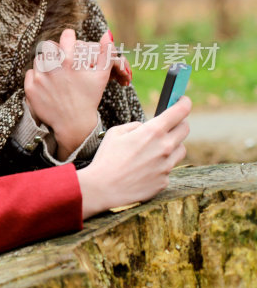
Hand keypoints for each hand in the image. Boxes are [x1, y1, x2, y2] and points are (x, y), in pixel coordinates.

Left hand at [25, 29, 113, 158]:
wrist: (73, 124)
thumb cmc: (89, 98)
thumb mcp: (102, 76)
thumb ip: (106, 53)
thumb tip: (107, 33)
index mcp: (70, 61)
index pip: (65, 36)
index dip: (69, 37)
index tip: (70, 42)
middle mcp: (52, 68)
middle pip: (49, 46)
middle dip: (56, 51)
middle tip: (62, 61)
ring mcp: (39, 79)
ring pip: (39, 60)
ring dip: (46, 64)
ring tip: (56, 75)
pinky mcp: (30, 89)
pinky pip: (30, 73)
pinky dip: (37, 77)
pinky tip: (48, 85)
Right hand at [76, 96, 190, 218]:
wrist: (104, 187)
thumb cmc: (107, 158)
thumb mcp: (116, 132)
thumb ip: (136, 126)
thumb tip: (146, 127)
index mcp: (152, 132)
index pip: (179, 112)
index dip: (184, 103)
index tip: (184, 100)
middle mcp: (165, 147)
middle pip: (185, 129)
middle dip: (179, 123)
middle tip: (170, 124)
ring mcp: (167, 166)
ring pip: (181, 149)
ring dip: (172, 145)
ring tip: (154, 149)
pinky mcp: (165, 181)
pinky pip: (169, 168)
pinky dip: (161, 165)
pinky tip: (145, 168)